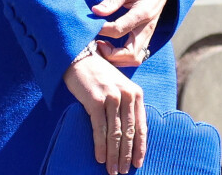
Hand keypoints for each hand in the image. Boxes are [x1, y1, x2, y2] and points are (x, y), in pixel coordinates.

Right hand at [63, 49, 145, 174]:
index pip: (141, 125)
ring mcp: (111, 97)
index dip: (140, 147)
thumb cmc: (100, 76)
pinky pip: (100, 129)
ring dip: (114, 155)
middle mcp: (126, 94)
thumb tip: (129, 136)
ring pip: (115, 133)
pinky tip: (100, 158)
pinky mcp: (95, 100)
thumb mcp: (119, 87)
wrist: (80, 59)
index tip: (138, 163)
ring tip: (112, 171)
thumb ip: (126, 106)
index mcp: (135, 92)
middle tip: (123, 172)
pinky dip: (100, 146)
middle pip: (129, 132)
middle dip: (126, 155)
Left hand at [93, 0, 171, 66]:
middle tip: (95, 43)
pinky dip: (121, 57)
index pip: (119, 30)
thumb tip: (95, 11)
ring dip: (116, 59)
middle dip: (110, 54)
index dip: (102, 30)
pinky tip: (109, 46)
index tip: (91, 26)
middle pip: (130, 54)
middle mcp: (147, 28)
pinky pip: (136, 55)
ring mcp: (148, 34)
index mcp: (143, 13)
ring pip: (135, 59)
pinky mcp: (146, 37)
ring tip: (101, 46)